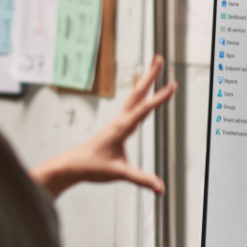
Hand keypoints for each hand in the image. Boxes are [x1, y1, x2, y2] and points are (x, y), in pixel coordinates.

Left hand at [30, 55, 176, 197]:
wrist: (74, 166)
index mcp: (122, 128)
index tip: (173, 85)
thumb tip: (159, 188)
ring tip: (153, 67)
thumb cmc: (93, 167)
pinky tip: (142, 94)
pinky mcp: (116, 126)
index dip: (160, 97)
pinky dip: (140, 94)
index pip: (145, 109)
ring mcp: (118, 121)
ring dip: (145, 81)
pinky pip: (132, 105)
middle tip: (159, 58)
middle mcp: (120, 120)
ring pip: (134, 96)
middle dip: (150, 75)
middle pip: (138, 92)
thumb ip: (141, 179)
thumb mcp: (119, 173)